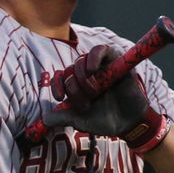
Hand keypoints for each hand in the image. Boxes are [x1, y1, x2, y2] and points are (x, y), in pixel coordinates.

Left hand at [45, 45, 170, 152]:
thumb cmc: (106, 121)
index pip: (60, 77)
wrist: (129, 123)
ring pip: (81, 60)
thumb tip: (45, 118)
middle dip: (75, 89)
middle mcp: (86, 74)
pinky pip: (100, 49)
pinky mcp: (115, 61)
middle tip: (87, 103)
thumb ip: (64, 118)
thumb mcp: (81, 121)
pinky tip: (93, 70)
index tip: (60, 97)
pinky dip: (93, 57)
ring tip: (94, 91)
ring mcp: (100, 67)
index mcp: (77, 86)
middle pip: (70, 71)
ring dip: (82, 76)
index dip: (57, 85)